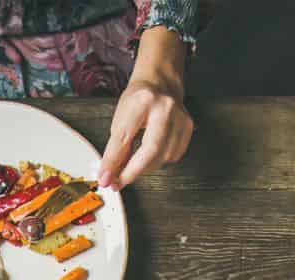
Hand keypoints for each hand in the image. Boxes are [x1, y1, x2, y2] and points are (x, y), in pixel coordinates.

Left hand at [98, 29, 192, 189]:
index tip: (106, 179)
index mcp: (143, 101)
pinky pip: (173, 157)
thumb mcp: (120, 120)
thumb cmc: (138, 100)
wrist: (159, 83)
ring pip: (163, 158)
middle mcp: (165, 108)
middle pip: (151, 151)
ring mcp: (180, 118)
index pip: (125, 138)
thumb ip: (114, 150)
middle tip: (119, 182)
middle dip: (133, 172)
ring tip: (133, 165)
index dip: (114, 163)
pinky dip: (158, 162)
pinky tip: (150, 155)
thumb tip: (108, 177)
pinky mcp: (188, 128)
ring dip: (145, 168)